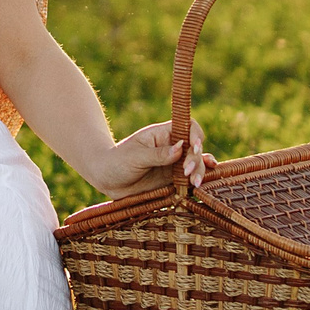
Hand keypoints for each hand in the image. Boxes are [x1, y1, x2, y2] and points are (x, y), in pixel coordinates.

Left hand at [87, 118, 206, 197]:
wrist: (107, 180)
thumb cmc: (116, 162)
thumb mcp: (135, 157)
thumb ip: (157, 154)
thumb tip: (181, 148)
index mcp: (162, 134)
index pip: (187, 127)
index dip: (195, 134)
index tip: (194, 147)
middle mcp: (172, 147)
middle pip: (194, 147)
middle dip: (195, 159)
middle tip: (187, 171)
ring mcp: (174, 163)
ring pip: (196, 164)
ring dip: (200, 171)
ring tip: (195, 183)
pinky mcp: (173, 179)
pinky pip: (190, 178)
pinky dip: (199, 179)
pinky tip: (203, 183)